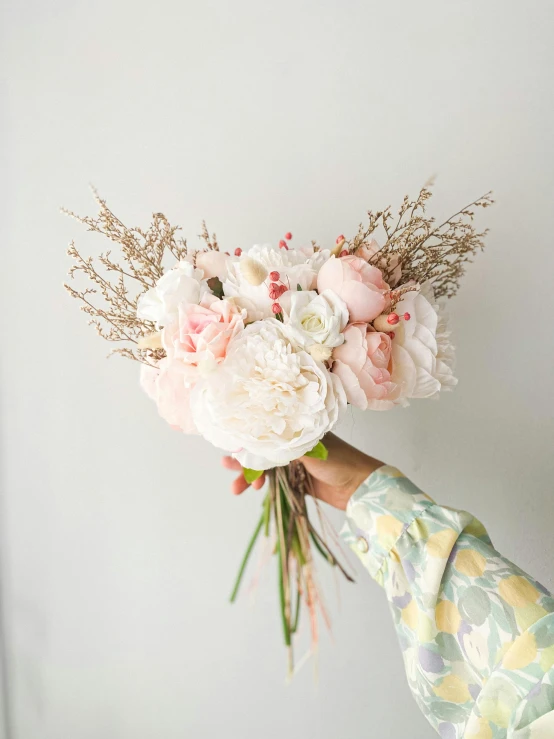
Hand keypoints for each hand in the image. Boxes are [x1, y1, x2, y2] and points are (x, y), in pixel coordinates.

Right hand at [221, 433, 382, 509]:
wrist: (360, 486)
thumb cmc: (340, 460)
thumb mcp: (309, 449)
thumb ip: (284, 446)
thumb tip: (257, 440)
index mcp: (299, 428)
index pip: (268, 428)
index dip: (249, 435)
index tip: (232, 443)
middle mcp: (294, 443)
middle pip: (263, 448)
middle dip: (245, 457)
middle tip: (226, 465)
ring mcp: (295, 463)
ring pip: (266, 466)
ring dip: (251, 475)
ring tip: (236, 487)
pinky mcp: (297, 480)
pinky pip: (274, 481)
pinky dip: (263, 484)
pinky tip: (254, 489)